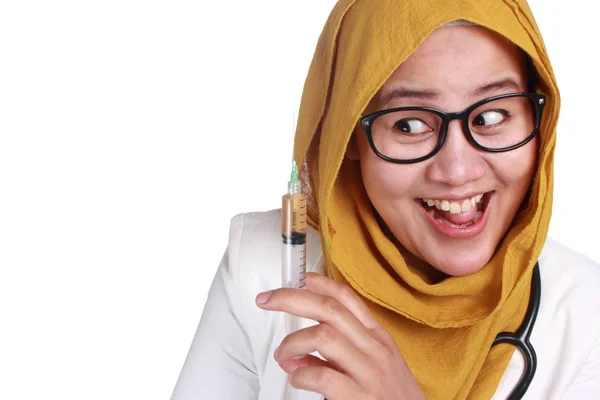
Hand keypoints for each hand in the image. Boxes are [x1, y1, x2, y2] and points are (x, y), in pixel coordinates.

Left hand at [255, 272, 425, 399]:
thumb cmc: (392, 397)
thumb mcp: (375, 366)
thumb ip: (337, 355)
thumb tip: (297, 354)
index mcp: (377, 336)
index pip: (346, 297)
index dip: (317, 282)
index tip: (296, 279)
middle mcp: (374, 348)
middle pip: (329, 308)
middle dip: (291, 299)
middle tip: (266, 300)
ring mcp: (369, 372)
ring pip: (324, 336)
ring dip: (293, 342)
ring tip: (283, 355)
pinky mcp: (361, 397)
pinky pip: (323, 376)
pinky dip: (301, 375)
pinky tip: (297, 379)